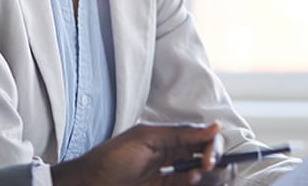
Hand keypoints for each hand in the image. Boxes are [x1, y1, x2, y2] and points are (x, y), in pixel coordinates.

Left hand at [50, 122, 222, 185]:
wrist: (90, 183)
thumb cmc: (112, 157)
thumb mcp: (146, 139)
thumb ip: (180, 134)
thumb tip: (215, 127)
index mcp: (171, 138)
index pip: (205, 140)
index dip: (214, 148)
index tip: (209, 160)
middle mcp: (175, 157)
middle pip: (211, 160)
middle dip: (217, 165)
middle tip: (206, 170)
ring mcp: (171, 177)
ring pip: (205, 178)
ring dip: (208, 179)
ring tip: (193, 178)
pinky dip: (193, 184)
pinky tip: (187, 181)